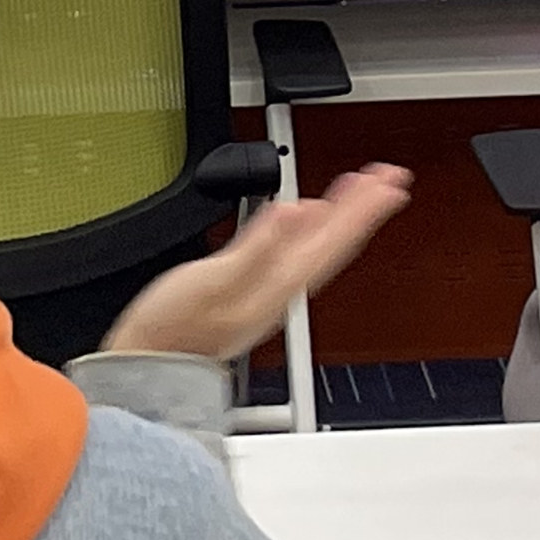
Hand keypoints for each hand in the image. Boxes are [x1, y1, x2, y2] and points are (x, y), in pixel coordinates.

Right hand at [103, 163, 411, 362]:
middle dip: (363, 208)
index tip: (388, 183)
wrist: (151, 363)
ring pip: (318, 244)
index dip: (364, 209)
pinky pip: (292, 250)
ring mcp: (268, 289)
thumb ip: (256, 246)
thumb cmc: (176, 329)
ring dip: (341, 215)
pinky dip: (305, 228)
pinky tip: (304, 217)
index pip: (335, 240)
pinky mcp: (250, 286)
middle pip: (335, 241)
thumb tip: (292, 211)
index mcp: (280, 283)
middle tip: (388, 177)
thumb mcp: (214, 280)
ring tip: (358, 191)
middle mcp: (282, 288)